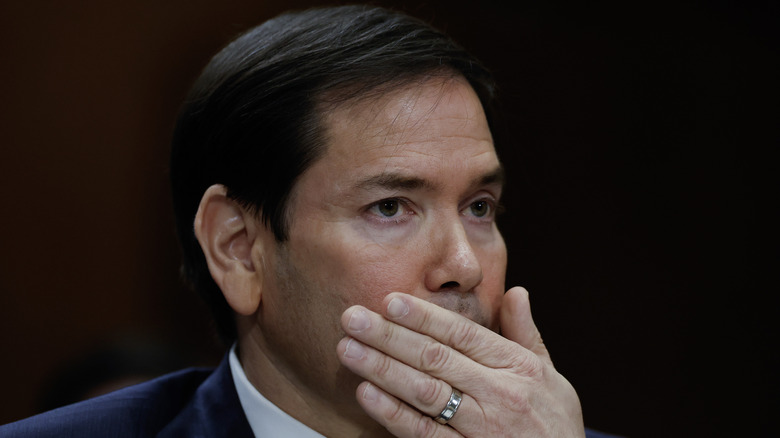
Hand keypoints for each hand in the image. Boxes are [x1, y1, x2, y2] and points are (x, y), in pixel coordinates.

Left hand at [337, 287, 584, 436]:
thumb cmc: (554, 423)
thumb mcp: (549, 375)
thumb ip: (526, 333)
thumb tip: (516, 291)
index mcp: (517, 367)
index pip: (462, 334)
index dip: (423, 316)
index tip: (389, 300)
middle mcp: (500, 394)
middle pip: (435, 358)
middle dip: (389, 335)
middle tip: (352, 318)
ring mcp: (482, 428)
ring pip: (425, 392)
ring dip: (382, 368)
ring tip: (349, 349)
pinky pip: (424, 433)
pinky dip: (393, 414)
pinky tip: (367, 394)